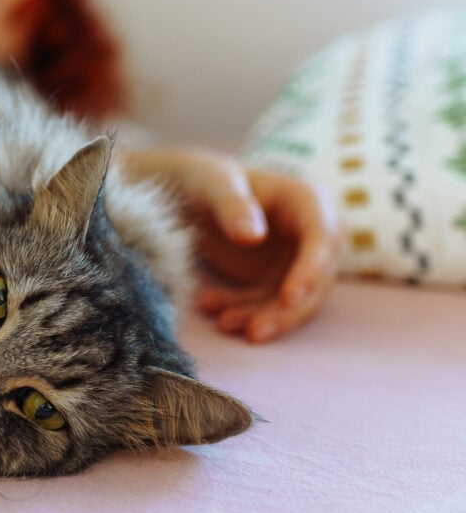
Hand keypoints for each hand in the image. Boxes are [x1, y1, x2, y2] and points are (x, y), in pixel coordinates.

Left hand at [122, 148, 340, 342]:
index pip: (323, 238)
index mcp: (308, 200)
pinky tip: (211, 308)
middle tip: (253, 333)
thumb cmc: (206, 179)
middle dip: (286, 311)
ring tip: (224, 324)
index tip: (289, 297)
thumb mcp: (213, 184)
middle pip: (316, 280)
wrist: (189, 193)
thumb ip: (232, 206)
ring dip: (262, 318)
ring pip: (294, 302)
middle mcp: (313, 233)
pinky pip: (269, 305)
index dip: (310, 270)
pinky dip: (244, 313)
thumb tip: (253, 236)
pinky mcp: (278, 279)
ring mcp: (298, 259)